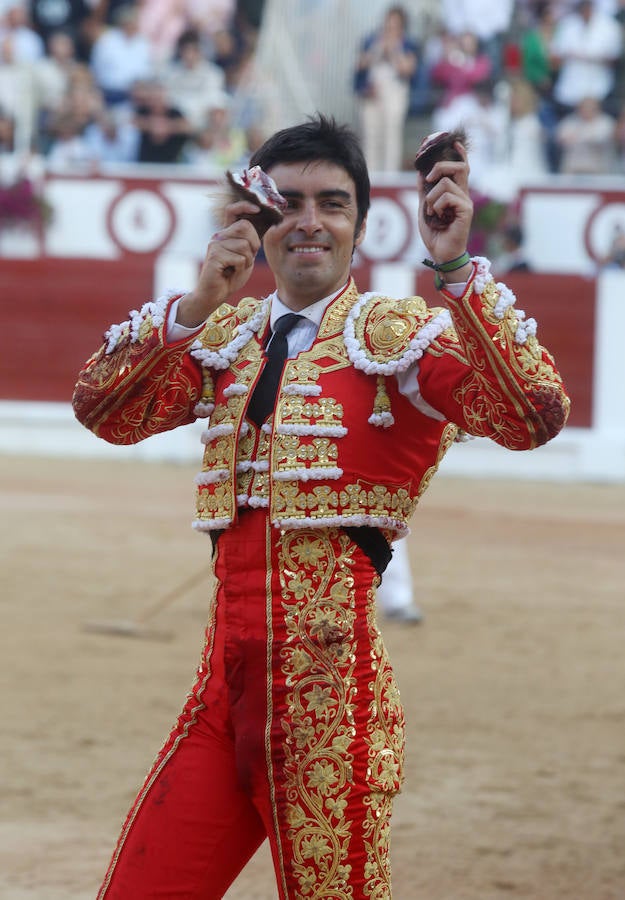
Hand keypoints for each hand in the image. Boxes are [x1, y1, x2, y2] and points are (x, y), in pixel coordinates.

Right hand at [177, 200, 261, 326]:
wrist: (214, 295)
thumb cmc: (230, 278)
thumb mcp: (246, 258)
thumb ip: (251, 244)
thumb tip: (266, 228)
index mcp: (226, 235)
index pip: (232, 211)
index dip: (244, 206)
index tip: (257, 209)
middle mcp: (219, 236)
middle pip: (245, 226)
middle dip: (254, 244)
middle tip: (247, 260)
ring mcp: (215, 244)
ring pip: (244, 245)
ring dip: (247, 261)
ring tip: (236, 269)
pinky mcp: (214, 256)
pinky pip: (239, 258)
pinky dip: (240, 269)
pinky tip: (230, 274)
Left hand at [417, 142, 473, 277]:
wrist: (441, 254)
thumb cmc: (435, 234)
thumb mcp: (424, 208)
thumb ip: (424, 191)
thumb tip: (420, 172)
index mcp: (456, 193)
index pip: (461, 167)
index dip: (459, 153)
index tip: (453, 142)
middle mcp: (464, 195)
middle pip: (459, 166)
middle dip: (440, 166)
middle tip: (428, 177)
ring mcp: (466, 202)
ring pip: (446, 183)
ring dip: (431, 197)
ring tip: (431, 212)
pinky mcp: (466, 211)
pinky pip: (447, 197)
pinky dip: (436, 206)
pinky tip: (437, 218)